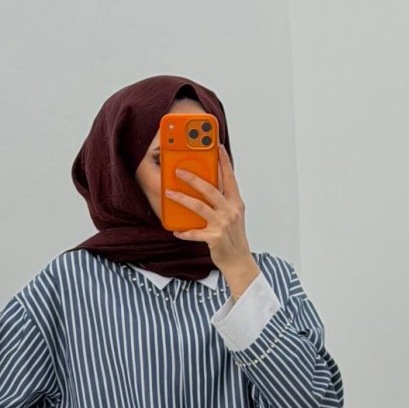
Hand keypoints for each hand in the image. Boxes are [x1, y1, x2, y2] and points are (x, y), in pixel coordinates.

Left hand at [165, 145, 253, 273]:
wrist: (238, 261)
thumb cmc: (233, 237)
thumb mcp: (233, 215)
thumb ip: (223, 200)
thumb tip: (207, 185)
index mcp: (236, 203)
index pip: (230, 178)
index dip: (224, 161)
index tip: (217, 147)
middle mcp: (230, 211)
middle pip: (210, 189)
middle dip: (193, 178)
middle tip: (179, 171)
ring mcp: (222, 224)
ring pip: (199, 207)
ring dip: (182, 199)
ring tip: (169, 194)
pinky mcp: (214, 238)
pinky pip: (195, 233)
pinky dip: (184, 232)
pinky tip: (176, 230)